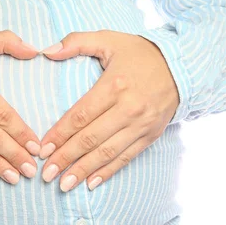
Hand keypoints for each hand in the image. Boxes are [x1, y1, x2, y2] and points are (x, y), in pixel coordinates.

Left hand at [38, 30, 178, 191]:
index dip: (59, 134)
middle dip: (65, 158)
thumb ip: (76, 42)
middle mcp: (128, 108)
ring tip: (63, 185)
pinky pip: (126, 157)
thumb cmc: (140, 53)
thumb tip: (46, 50)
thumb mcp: (109, 39)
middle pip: (91, 138)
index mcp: (114, 85)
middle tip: (45, 174)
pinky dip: (108, 171)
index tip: (42, 148)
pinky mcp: (150, 135)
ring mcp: (141, 124)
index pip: (80, 116)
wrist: (183, 66)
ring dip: (84, 170)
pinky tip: (91, 183)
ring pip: (107, 152)